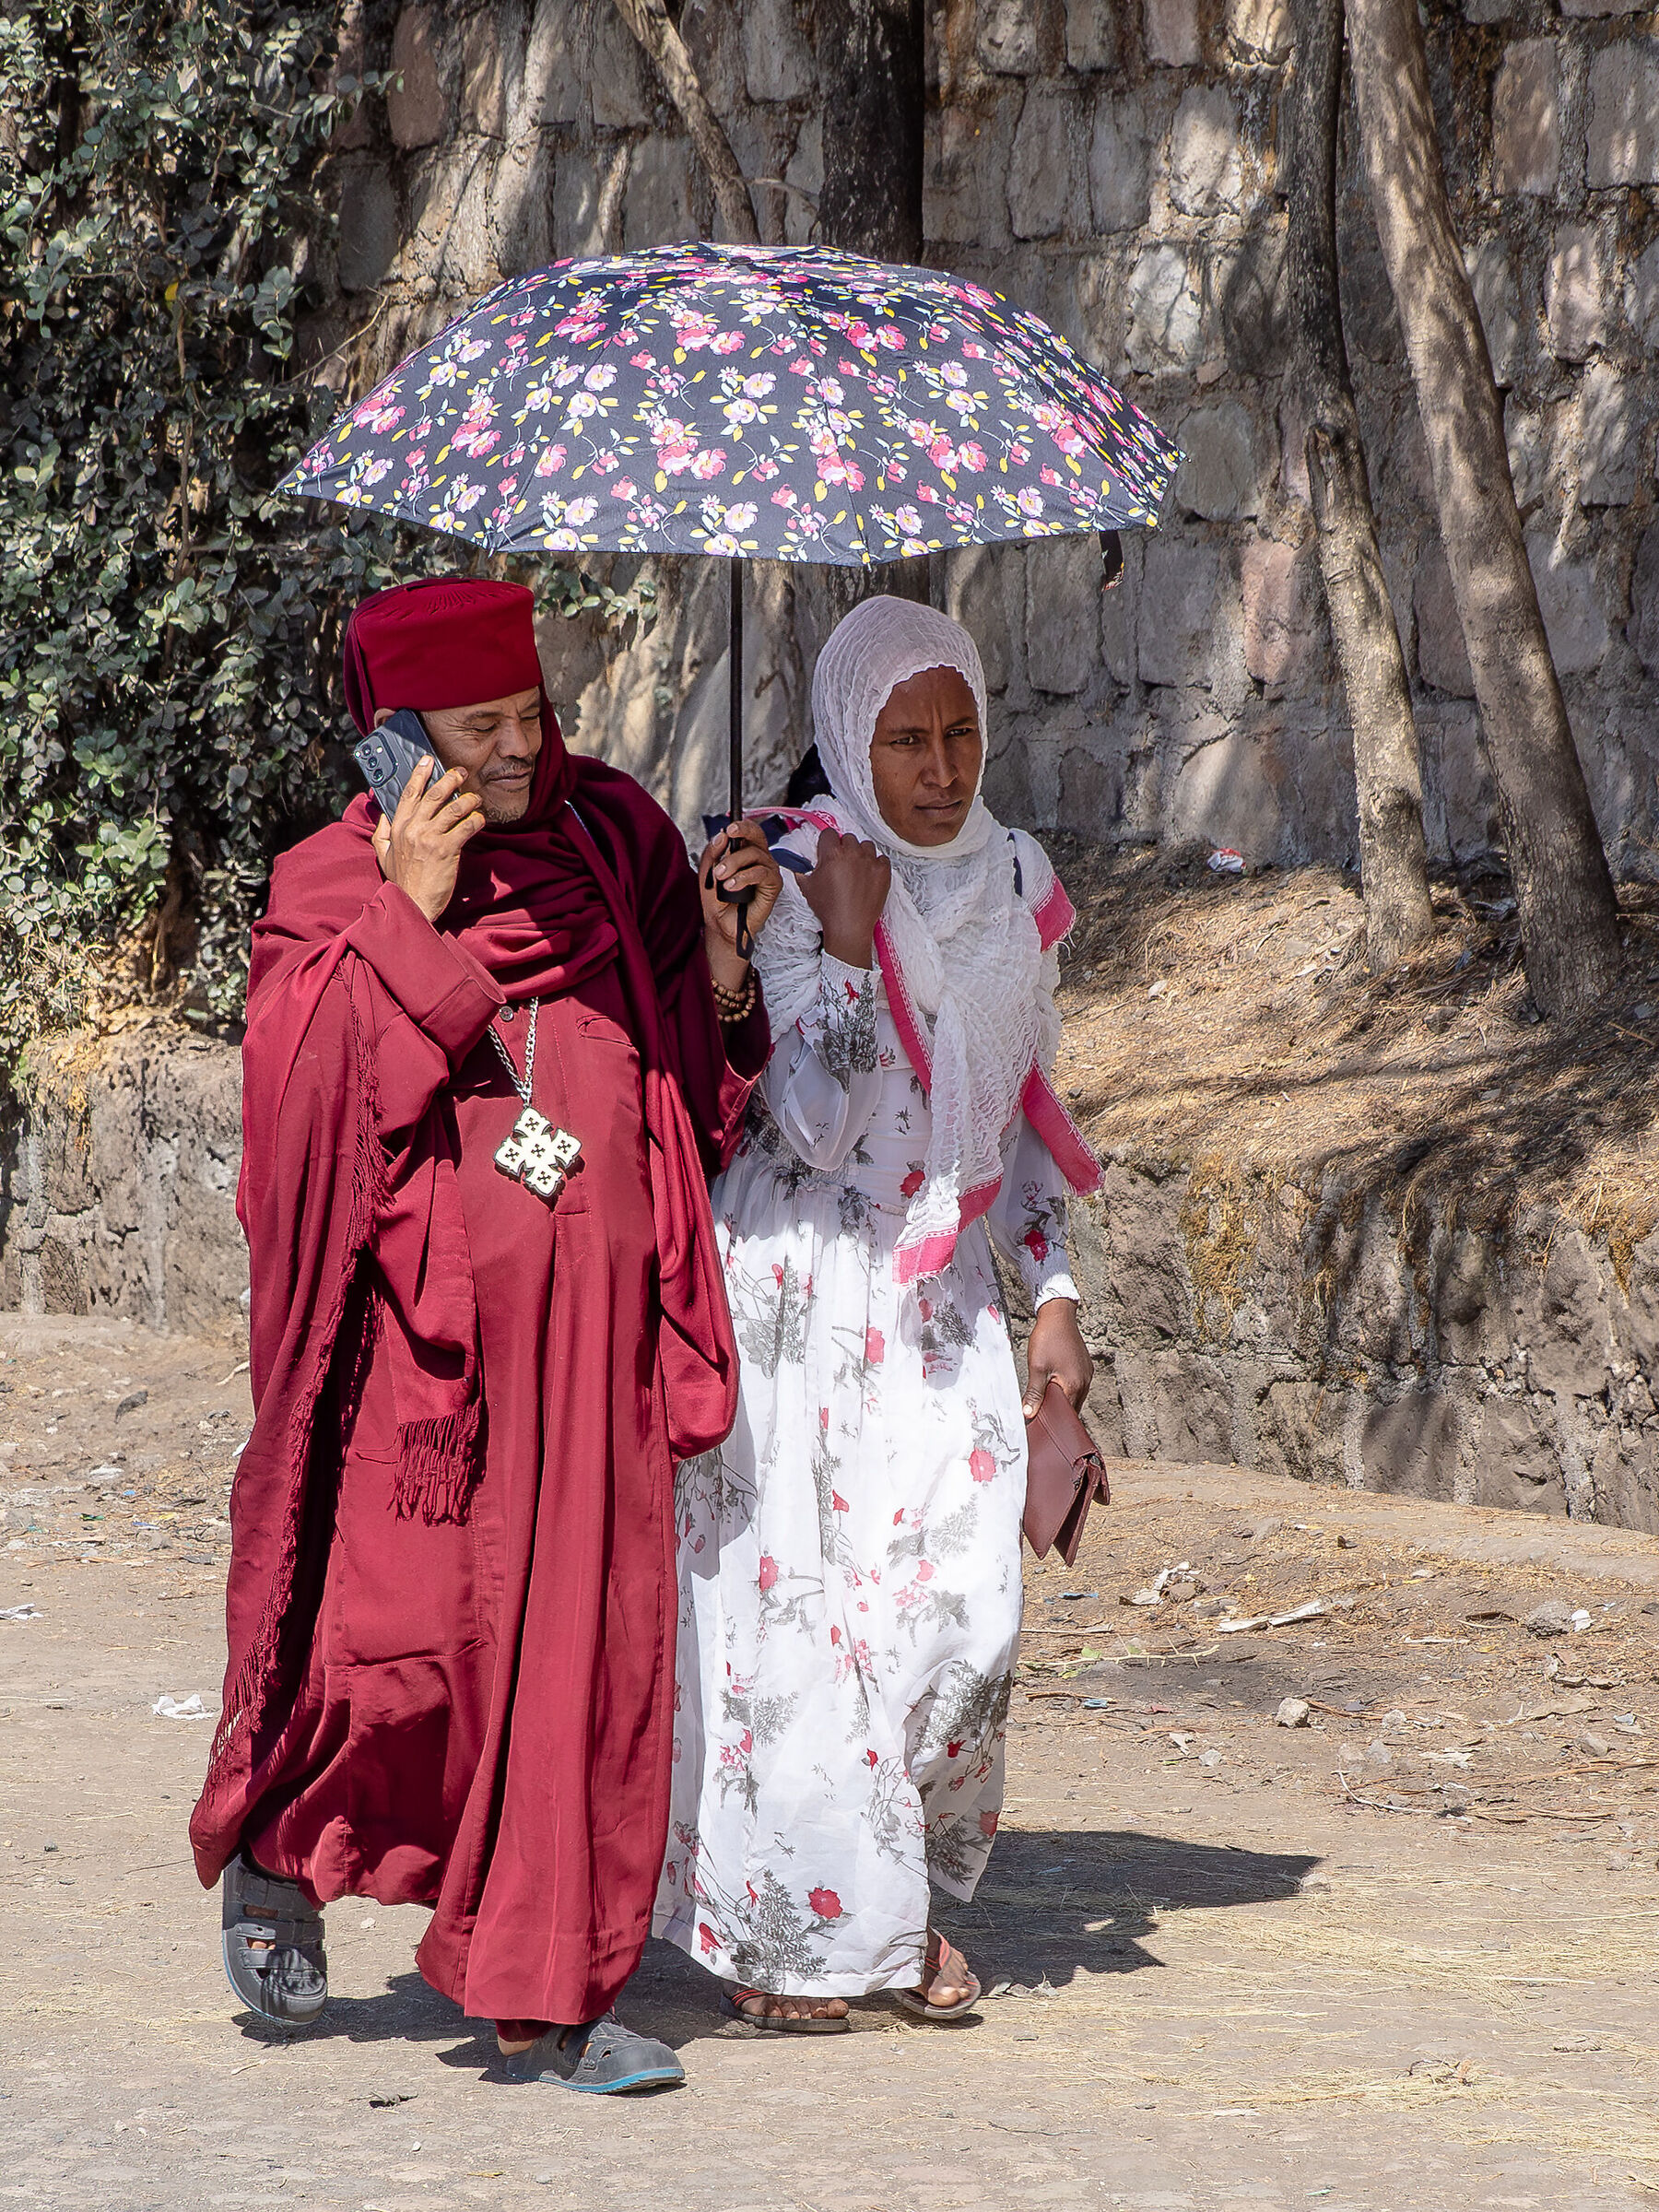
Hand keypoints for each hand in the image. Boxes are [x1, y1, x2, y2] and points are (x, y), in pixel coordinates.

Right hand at [371, 757, 484, 923]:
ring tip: (476, 798)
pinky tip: (480, 819)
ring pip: (453, 808)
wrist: (412, 904)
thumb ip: (382, 833)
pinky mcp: (446, 849)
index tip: (428, 760)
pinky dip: (476, 820)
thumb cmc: (402, 882)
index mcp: (397, 827)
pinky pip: (465, 827)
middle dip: (450, 779)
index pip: (409, 794)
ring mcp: (429, 838)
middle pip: (434, 795)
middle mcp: (412, 829)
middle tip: (461, 772)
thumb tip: (384, 816)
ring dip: (468, 800)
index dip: (420, 774)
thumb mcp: (383, 855)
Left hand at [698, 817, 782, 991]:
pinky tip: (731, 886)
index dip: (741, 824)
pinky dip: (744, 877)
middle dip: (743, 831)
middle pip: (758, 835)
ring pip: (755, 854)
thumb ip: (712, 853)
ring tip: (720, 876)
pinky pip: (761, 873)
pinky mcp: (773, 885)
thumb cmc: (717, 899)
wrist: (721, 925)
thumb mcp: (707, 872)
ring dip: (734, 863)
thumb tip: (721, 835)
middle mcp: (759, 858)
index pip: (748, 831)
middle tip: (729, 835)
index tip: (728, 827)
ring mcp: (768, 871)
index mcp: (745, 852)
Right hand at [799, 827, 890, 968]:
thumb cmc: (828, 908)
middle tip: (841, 863)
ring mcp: (870, 861)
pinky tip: (869, 875)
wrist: (849, 926)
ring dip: (861, 853)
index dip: (827, 843)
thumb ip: (802, 869)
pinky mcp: (883, 871)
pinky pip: (882, 858)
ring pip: (866, 845)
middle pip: (848, 838)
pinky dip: (876, 864)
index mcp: (832, 853)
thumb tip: (797, 862)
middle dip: (844, 848)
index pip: (829, 833)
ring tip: (856, 868)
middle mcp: (852, 853)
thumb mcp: (807, 886)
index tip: (828, 851)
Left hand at [1023, 1299, 1092, 1418]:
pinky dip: (1067, 1389)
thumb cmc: (1047, 1339)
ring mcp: (1087, 1374)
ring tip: (1046, 1398)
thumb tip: (1028, 1414)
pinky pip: (1077, 1385)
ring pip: (1075, 1397)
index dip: (1053, 1420)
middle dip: (1057, 1411)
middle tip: (1040, 1412)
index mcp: (1074, 1385)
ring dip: (1062, 1399)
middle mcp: (1085, 1382)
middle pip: (1072, 1407)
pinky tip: (1054, 1384)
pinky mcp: (1085, 1367)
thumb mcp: (1036, 1367)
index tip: (1041, 1423)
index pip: (1066, 1415)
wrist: (1058, 1315)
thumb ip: (1034, 1393)